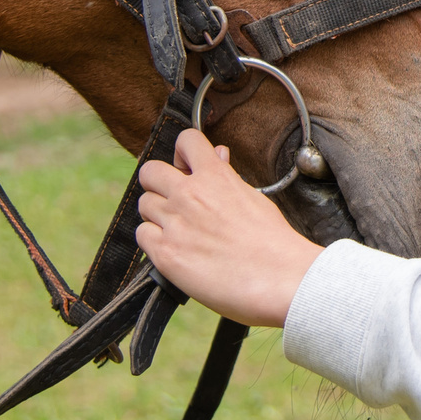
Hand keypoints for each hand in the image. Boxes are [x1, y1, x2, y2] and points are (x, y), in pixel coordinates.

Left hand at [136, 129, 324, 327]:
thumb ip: (226, 175)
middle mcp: (189, 195)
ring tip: (179, 230)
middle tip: (174, 200)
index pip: (185, 140)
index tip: (187, 169)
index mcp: (215, 176)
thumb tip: (217, 154)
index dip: (183, 154)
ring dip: (157, 214)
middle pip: (149, 172)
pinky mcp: (165, 254)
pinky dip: (153, 241)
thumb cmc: (272, 241)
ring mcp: (175, 223)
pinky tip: (175, 248)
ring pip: (144, 204)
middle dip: (159, 183)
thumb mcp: (251, 196)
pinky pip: (142, 235)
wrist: (279, 278)